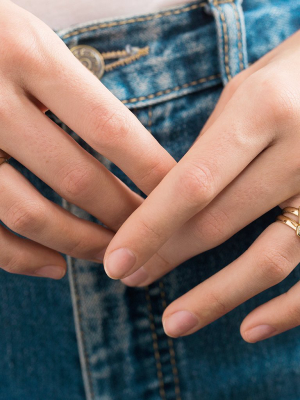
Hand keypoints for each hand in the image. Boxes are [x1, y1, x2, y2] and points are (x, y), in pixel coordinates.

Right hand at [0, 0, 174, 278]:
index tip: (181, 195)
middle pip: (77, 178)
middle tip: (153, 231)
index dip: (150, 170)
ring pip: (31, 213)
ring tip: (114, 252)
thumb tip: (130, 153)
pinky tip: (56, 265)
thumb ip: (75, 92)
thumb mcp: (33, 42)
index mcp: (28, 54)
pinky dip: (22, 258)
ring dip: (81, 242)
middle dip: (124, 215)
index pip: (110, 129)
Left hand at [103, 30, 299, 342]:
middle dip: (167, 256)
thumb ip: (208, 149)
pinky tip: (249, 328)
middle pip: (220, 222)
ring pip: (270, 258)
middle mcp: (298, 149)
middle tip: (130, 279)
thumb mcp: (241, 95)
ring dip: (216, 296)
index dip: (150, 228)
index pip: (193, 183)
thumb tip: (167, 202)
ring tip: (174, 321)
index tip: (115, 262)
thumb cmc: (285, 80)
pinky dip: (286, 309)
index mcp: (261, 110)